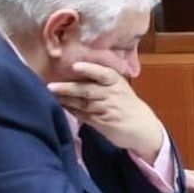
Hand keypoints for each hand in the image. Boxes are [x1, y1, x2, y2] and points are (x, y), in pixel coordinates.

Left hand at [47, 61, 164, 162]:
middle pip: (88, 90)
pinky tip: (61, 107)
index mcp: (116, 81)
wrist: (143, 126)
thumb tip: (73, 70)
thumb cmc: (126, 103)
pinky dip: (72, 111)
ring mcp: (109, 109)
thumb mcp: (119, 87)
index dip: (89, 69)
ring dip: (66, 100)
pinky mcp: (104, 123)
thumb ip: (101, 80)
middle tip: (50, 86)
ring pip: (83, 103)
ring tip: (50, 96)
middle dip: (69, 88)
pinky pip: (84, 115)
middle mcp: (113, 94)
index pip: (103, 73)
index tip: (75, 66)